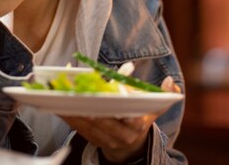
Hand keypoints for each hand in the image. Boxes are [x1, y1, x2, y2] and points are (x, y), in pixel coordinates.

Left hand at [61, 76, 180, 163]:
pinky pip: (77, 128)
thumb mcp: (154, 109)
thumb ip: (163, 96)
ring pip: (87, 125)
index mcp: (137, 126)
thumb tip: (170, 82)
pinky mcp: (91, 139)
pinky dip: (68, 115)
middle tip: (79, 93)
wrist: (130, 147)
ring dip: (75, 110)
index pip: (127, 119)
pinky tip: (58, 103)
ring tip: (64, 95)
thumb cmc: (140, 120)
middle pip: (103, 121)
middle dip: (91, 107)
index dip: (117, 110)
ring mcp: (105, 139)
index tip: (108, 98)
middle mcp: (121, 135)